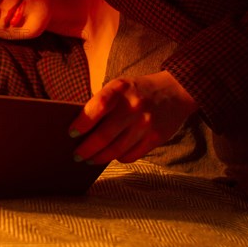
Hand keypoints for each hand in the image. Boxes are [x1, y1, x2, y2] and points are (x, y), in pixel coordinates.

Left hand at [70, 70, 197, 163]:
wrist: (176, 91)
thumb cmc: (138, 91)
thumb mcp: (119, 87)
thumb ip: (102, 102)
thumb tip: (80, 129)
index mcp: (120, 88)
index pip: (98, 106)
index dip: (82, 122)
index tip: (71, 134)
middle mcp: (134, 106)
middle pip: (104, 135)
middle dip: (86, 149)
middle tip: (76, 155)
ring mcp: (146, 123)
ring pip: (116, 150)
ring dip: (99, 158)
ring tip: (90, 159)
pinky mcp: (156, 137)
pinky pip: (131, 155)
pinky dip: (118, 158)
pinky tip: (112, 155)